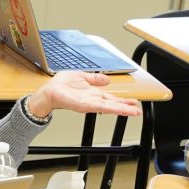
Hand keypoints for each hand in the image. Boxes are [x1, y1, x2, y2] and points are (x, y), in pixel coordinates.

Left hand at [24, 72, 141, 119]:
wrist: (50, 91)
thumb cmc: (61, 85)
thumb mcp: (83, 77)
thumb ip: (95, 79)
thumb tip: (106, 79)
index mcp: (93, 93)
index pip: (111, 98)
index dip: (122, 100)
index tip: (132, 102)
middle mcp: (93, 100)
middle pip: (113, 104)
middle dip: (126, 107)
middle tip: (138, 110)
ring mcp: (90, 103)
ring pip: (111, 107)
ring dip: (123, 109)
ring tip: (134, 112)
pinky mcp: (87, 105)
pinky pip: (102, 107)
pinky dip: (112, 108)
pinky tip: (120, 110)